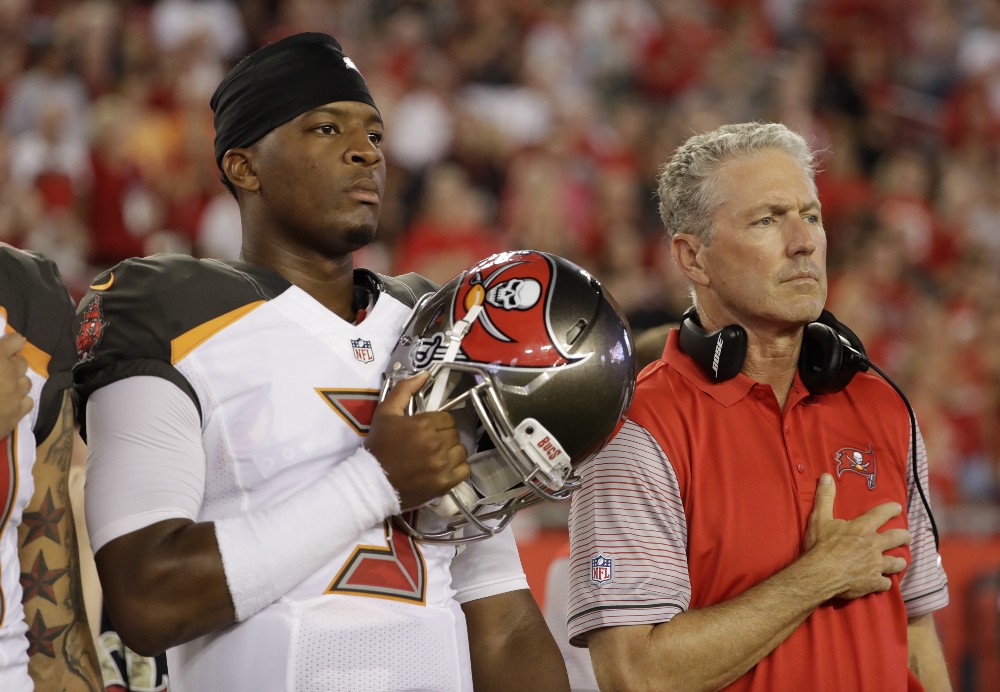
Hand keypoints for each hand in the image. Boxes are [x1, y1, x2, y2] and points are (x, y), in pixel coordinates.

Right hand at [0, 333, 31, 437]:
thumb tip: (1, 348)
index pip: (15, 341)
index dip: (10, 343)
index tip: (6, 346)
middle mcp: (10, 374)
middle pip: (22, 362)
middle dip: (12, 363)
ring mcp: (16, 395)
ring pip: (26, 382)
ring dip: (16, 382)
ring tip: (2, 388)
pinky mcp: (17, 415)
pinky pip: (27, 401)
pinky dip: (19, 401)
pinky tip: (7, 404)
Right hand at [365, 371, 469, 509]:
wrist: (372, 483)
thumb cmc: (379, 446)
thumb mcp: (385, 412)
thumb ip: (404, 389)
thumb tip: (425, 374)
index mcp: (424, 425)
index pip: (447, 418)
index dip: (437, 423)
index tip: (425, 430)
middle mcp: (436, 444)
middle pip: (454, 434)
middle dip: (443, 436)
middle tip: (428, 444)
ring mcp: (442, 465)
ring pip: (461, 451)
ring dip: (451, 452)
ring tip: (436, 456)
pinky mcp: (445, 483)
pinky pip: (465, 470)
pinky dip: (457, 468)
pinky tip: (444, 468)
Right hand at [803, 473, 909, 599]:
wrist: (820, 574)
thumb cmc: (820, 546)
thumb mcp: (819, 518)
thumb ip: (825, 497)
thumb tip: (827, 476)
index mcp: (863, 528)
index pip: (882, 514)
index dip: (891, 509)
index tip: (898, 508)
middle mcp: (874, 545)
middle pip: (897, 538)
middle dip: (903, 536)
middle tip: (905, 536)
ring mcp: (876, 565)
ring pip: (896, 562)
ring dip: (899, 561)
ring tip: (900, 561)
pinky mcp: (874, 582)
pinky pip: (885, 582)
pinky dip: (884, 582)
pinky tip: (883, 582)